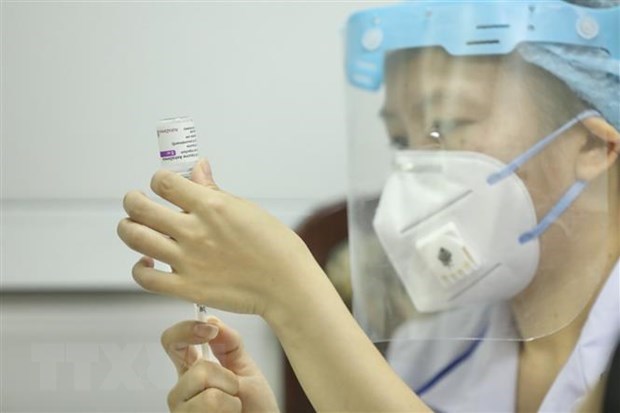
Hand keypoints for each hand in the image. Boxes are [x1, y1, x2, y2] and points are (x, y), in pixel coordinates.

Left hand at [117, 159, 318, 315]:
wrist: (285, 284)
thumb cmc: (274, 245)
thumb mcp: (245, 208)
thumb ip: (214, 189)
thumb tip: (198, 168)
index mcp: (211, 206)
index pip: (164, 182)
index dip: (158, 179)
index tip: (162, 184)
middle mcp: (195, 231)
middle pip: (140, 207)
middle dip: (133, 200)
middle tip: (136, 201)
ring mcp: (188, 260)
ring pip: (136, 238)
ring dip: (128, 228)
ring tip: (133, 226)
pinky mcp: (187, 287)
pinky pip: (146, 278)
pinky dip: (140, 268)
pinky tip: (146, 262)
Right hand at [162, 317, 279, 412]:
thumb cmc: (255, 409)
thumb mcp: (247, 370)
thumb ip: (230, 345)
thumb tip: (213, 320)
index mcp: (192, 371)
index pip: (172, 343)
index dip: (186, 330)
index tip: (209, 330)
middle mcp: (182, 391)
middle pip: (197, 370)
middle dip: (227, 380)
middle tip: (234, 392)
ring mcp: (181, 411)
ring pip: (208, 395)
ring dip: (231, 401)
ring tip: (233, 410)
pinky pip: (211, 408)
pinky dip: (231, 411)